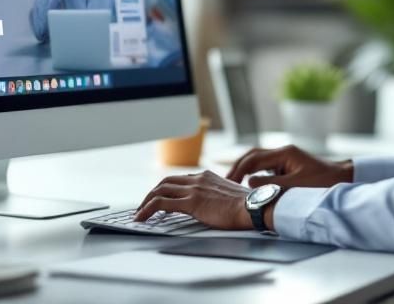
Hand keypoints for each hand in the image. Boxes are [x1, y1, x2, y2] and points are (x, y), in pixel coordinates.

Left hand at [134, 170, 252, 229]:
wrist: (254, 207)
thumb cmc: (247, 206)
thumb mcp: (229, 195)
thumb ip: (217, 196)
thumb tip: (214, 206)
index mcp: (207, 176)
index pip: (180, 179)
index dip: (167, 188)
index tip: (161, 197)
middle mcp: (198, 179)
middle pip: (166, 182)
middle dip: (153, 193)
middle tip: (145, 204)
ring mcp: (193, 189)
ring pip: (160, 190)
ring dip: (146, 201)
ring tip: (140, 213)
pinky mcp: (191, 202)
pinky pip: (161, 204)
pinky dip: (148, 209)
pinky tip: (142, 217)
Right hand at [226, 145, 353, 188]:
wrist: (343, 179)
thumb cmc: (324, 182)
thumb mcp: (296, 185)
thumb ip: (272, 184)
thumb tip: (250, 183)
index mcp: (284, 153)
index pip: (253, 159)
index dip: (238, 170)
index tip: (229, 182)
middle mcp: (282, 152)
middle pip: (252, 155)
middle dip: (237, 168)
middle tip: (225, 182)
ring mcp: (285, 159)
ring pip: (257, 161)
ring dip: (245, 171)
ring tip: (233, 184)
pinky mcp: (287, 167)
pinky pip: (265, 168)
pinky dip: (254, 175)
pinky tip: (249, 185)